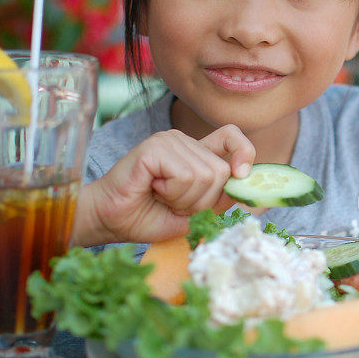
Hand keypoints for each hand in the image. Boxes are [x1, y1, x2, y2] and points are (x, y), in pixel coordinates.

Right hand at [72, 125, 254, 246]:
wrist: (110, 221)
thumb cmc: (147, 217)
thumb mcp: (193, 214)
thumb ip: (219, 199)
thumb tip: (248, 189)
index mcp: (195, 153)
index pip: (232, 136)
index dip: (245, 152)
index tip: (241, 175)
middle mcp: (183, 141)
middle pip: (221, 170)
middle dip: (202, 200)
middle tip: (174, 204)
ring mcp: (168, 141)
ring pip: (205, 176)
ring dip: (185, 200)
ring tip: (161, 197)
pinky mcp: (154, 147)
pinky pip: (184, 176)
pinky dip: (172, 194)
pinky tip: (152, 190)